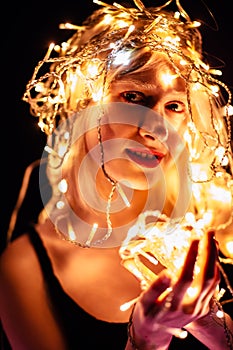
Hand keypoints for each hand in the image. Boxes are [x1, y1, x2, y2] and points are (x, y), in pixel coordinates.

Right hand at [131, 231, 219, 346]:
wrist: (155, 333)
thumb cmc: (146, 314)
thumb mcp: (144, 302)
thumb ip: (155, 288)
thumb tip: (167, 273)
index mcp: (173, 305)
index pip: (186, 277)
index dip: (191, 257)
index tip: (194, 238)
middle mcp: (190, 308)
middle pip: (205, 277)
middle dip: (209, 253)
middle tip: (208, 233)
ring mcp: (199, 309)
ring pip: (213, 282)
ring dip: (214, 259)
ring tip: (211, 240)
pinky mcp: (203, 308)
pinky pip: (213, 286)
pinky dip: (214, 268)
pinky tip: (210, 255)